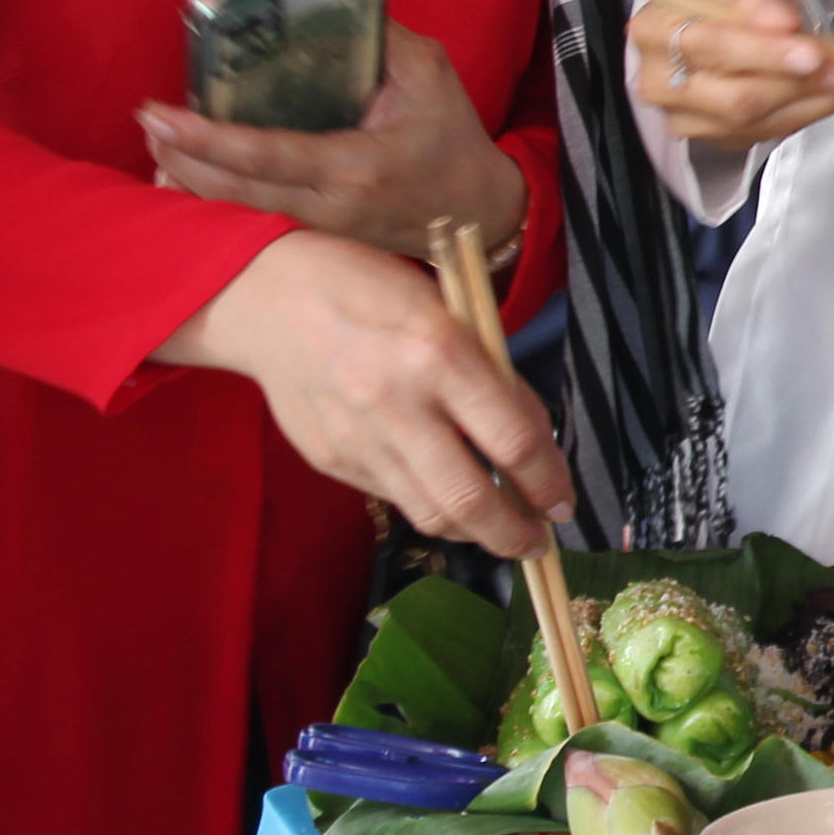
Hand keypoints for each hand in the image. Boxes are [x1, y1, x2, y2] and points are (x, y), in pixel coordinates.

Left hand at [140, 22, 526, 263]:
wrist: (479, 213)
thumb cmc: (453, 140)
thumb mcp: (430, 74)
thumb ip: (380, 38)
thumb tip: (324, 7)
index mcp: (356, 165)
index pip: (265, 155)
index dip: (205, 138)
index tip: (160, 114)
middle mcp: (330, 207)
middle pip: (231, 192)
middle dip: (178, 158)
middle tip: (148, 121)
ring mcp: (320, 233)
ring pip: (234, 214)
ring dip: (186, 182)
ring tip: (159, 146)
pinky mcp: (315, 241)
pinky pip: (251, 221)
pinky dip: (214, 198)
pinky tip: (186, 177)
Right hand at [157, 231, 571, 556]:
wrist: (270, 297)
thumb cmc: (373, 290)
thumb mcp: (451, 312)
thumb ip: (492, 378)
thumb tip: (535, 444)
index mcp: (439, 354)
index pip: (512, 441)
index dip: (548, 482)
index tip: (564, 502)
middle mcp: (397, 405)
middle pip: (469, 500)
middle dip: (514, 534)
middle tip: (538, 544)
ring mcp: (358, 440)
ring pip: (429, 514)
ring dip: (475, 533)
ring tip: (500, 530)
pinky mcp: (331, 461)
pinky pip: (393, 498)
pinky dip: (429, 505)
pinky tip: (447, 496)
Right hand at [629, 0, 833, 149]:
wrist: (721, 25)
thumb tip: (781, 21)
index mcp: (654, 30)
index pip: (710, 47)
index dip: (764, 52)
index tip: (813, 52)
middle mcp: (660, 83)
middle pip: (735, 97)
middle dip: (800, 84)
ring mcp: (687, 119)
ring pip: (759, 121)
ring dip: (818, 101)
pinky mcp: (718, 139)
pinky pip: (773, 131)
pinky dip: (817, 111)